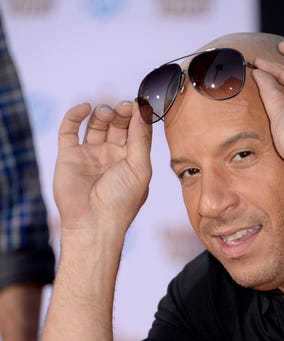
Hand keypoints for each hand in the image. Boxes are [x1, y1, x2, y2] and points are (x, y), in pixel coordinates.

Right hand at [53, 101, 151, 234]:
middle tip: (124, 106)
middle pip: (117, 124)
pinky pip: (69, 130)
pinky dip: (75, 116)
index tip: (140, 103)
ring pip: (96, 125)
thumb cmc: (122, 200)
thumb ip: (141, 138)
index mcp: (132, 159)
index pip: (136, 131)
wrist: (93, 222)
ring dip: (102, 113)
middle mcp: (111, 155)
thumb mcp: (140, 167)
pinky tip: (84, 108)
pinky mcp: (69, 155)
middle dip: (121, 113)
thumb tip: (143, 109)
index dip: (137, 116)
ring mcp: (90, 154)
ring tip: (107, 112)